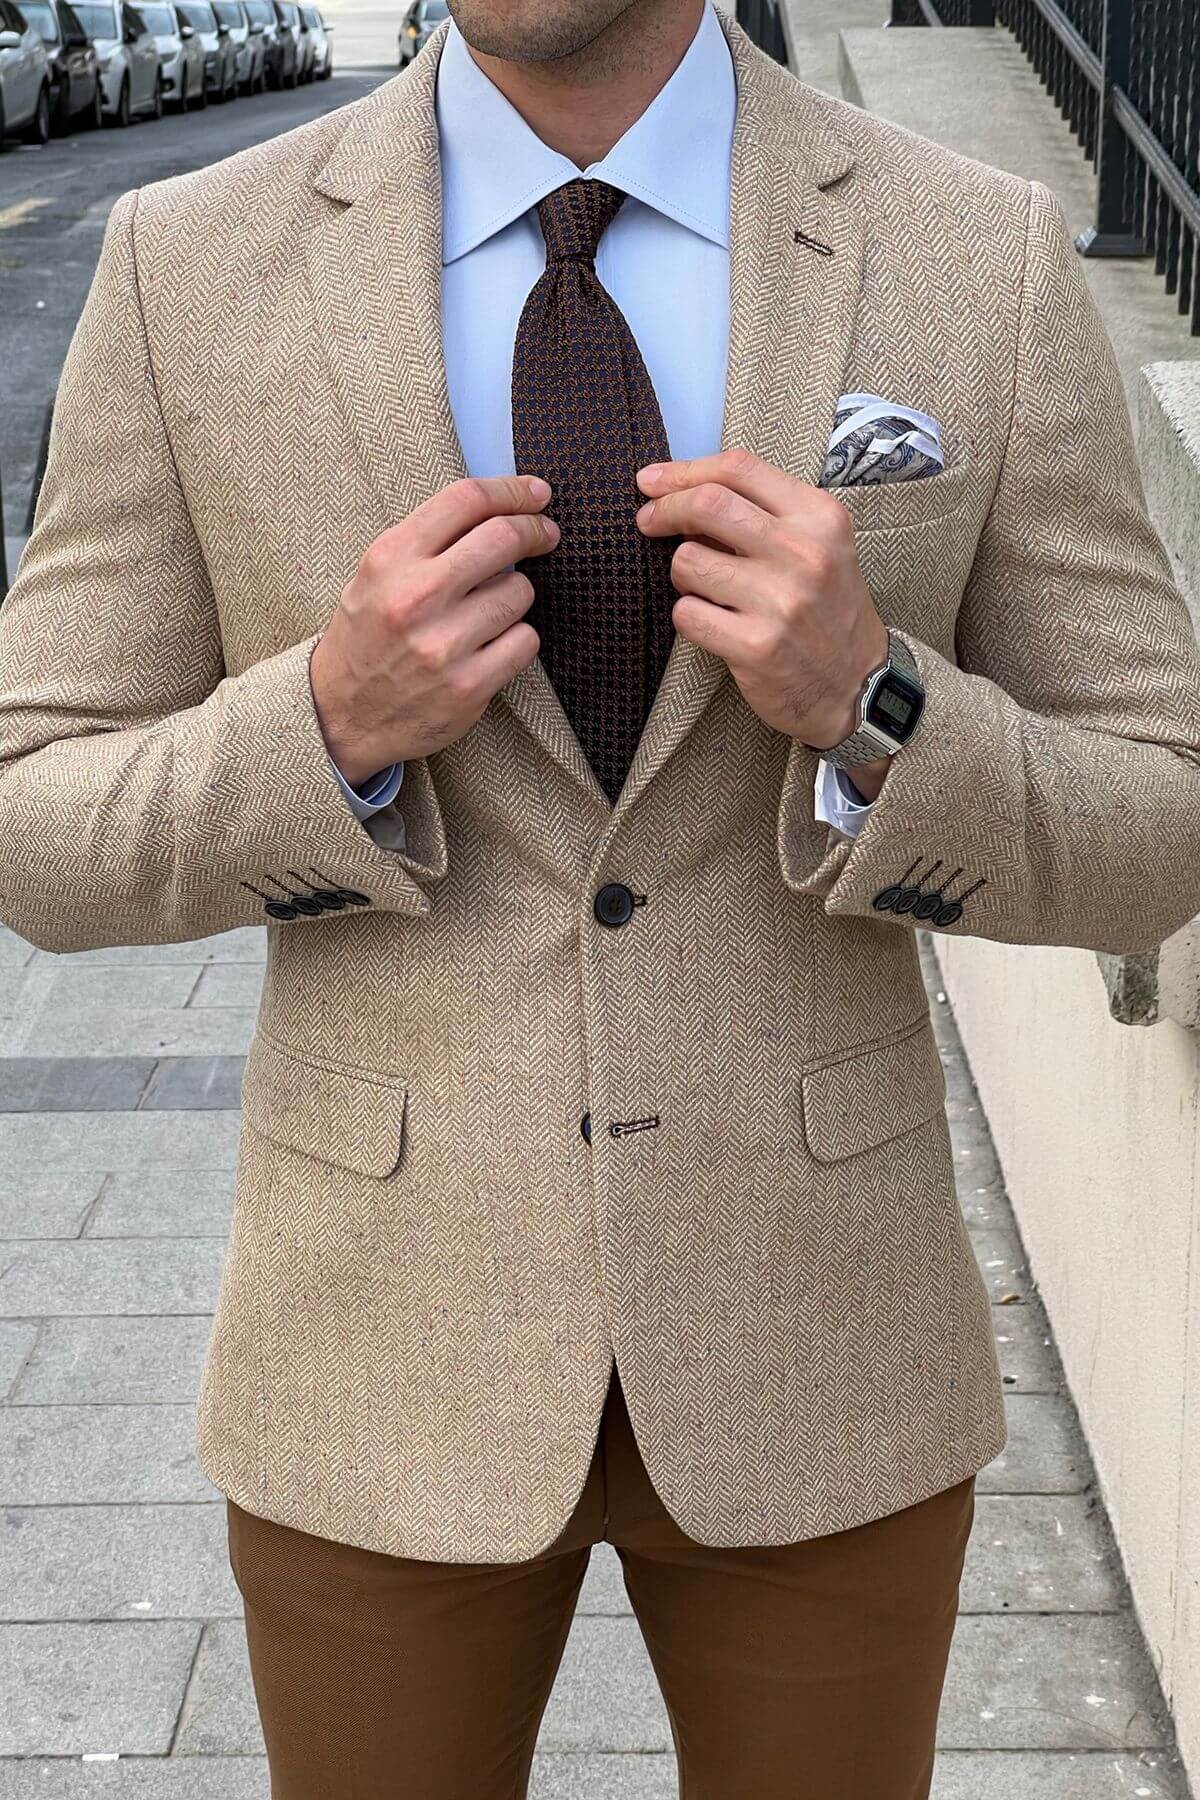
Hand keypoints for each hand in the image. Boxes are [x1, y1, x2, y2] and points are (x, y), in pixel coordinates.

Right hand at [309, 476, 558, 786]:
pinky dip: (517, 639)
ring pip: (519, 592)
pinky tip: (492, 646)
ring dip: (516, 596)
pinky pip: (525, 641)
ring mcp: (443, 645)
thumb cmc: (367, 637)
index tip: (537, 494)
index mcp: (390, 559)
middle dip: (535, 531)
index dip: (511, 490)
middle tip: (544, 535)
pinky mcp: (469, 686)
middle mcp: (415, 597)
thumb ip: (428, 542)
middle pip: (503, 538)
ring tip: (489, 610)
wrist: (342, 715)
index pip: (465, 500)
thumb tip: (501, 511)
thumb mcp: (376, 576)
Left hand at [634, 447, 890, 769]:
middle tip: (648, 521)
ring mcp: (781, 602)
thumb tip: (683, 491)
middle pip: (708, 504)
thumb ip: (765, 514)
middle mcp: (804, 553)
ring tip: (704, 587)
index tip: (653, 480)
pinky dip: (688, 615)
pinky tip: (711, 621)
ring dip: (683, 572)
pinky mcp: (756, 647)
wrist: (856, 685)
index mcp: (820, 517)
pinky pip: (687, 613)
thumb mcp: (819, 545)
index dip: (685, 471)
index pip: (739, 469)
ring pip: (688, 561)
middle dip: (665, 509)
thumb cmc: (827, 609)